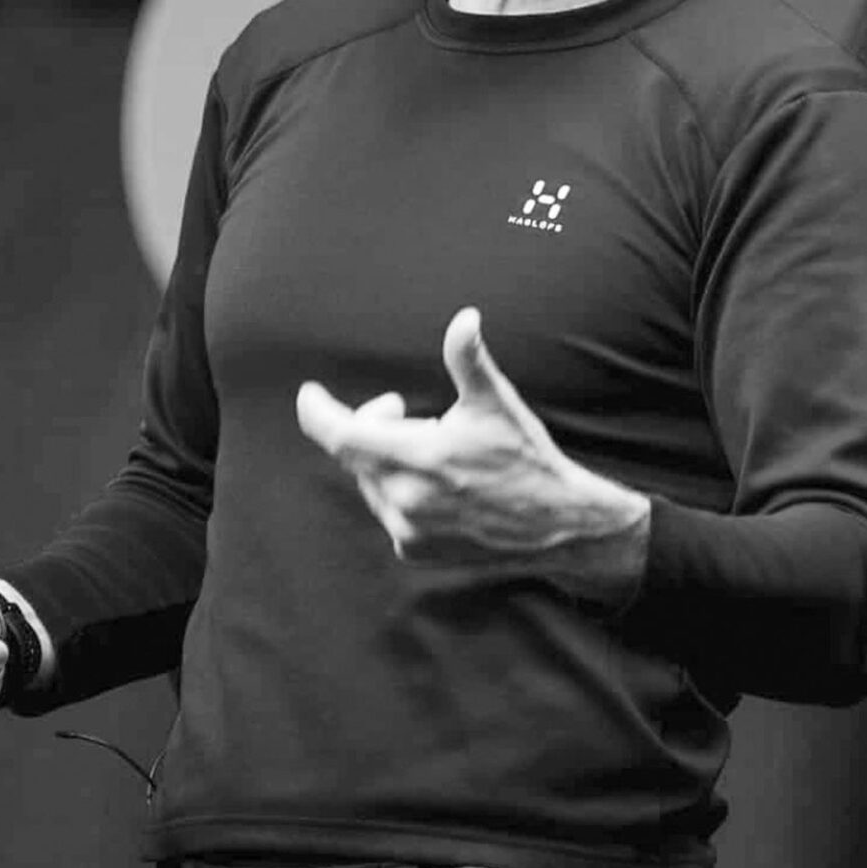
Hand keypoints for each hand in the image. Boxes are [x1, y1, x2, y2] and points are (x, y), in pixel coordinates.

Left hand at [295, 307, 649, 597]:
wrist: (557, 523)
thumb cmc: (524, 456)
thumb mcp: (496, 403)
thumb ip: (468, 359)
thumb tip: (465, 317)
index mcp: (419, 457)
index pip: (342, 436)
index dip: (317, 413)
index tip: (309, 394)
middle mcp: (405, 499)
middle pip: (355, 453)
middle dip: (369, 423)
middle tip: (399, 406)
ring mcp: (407, 529)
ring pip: (370, 482)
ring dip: (383, 459)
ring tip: (428, 448)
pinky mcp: (414, 550)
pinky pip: (387, 510)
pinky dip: (398, 490)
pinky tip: (435, 485)